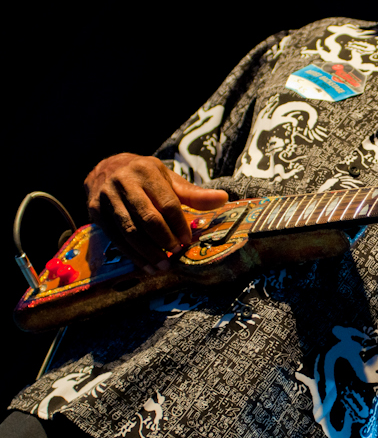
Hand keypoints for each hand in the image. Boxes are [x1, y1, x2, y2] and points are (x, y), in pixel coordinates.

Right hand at [84, 153, 228, 271]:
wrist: (107, 170)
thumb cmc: (146, 178)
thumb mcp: (170, 180)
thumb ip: (195, 194)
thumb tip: (223, 198)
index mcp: (146, 171)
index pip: (166, 202)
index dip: (178, 224)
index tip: (186, 241)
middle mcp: (124, 182)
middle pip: (146, 217)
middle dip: (163, 239)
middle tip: (175, 254)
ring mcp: (107, 198)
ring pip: (129, 230)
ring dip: (147, 252)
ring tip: (162, 267)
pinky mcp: (95, 212)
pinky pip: (115, 238)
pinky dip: (132, 255)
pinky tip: (145, 265)